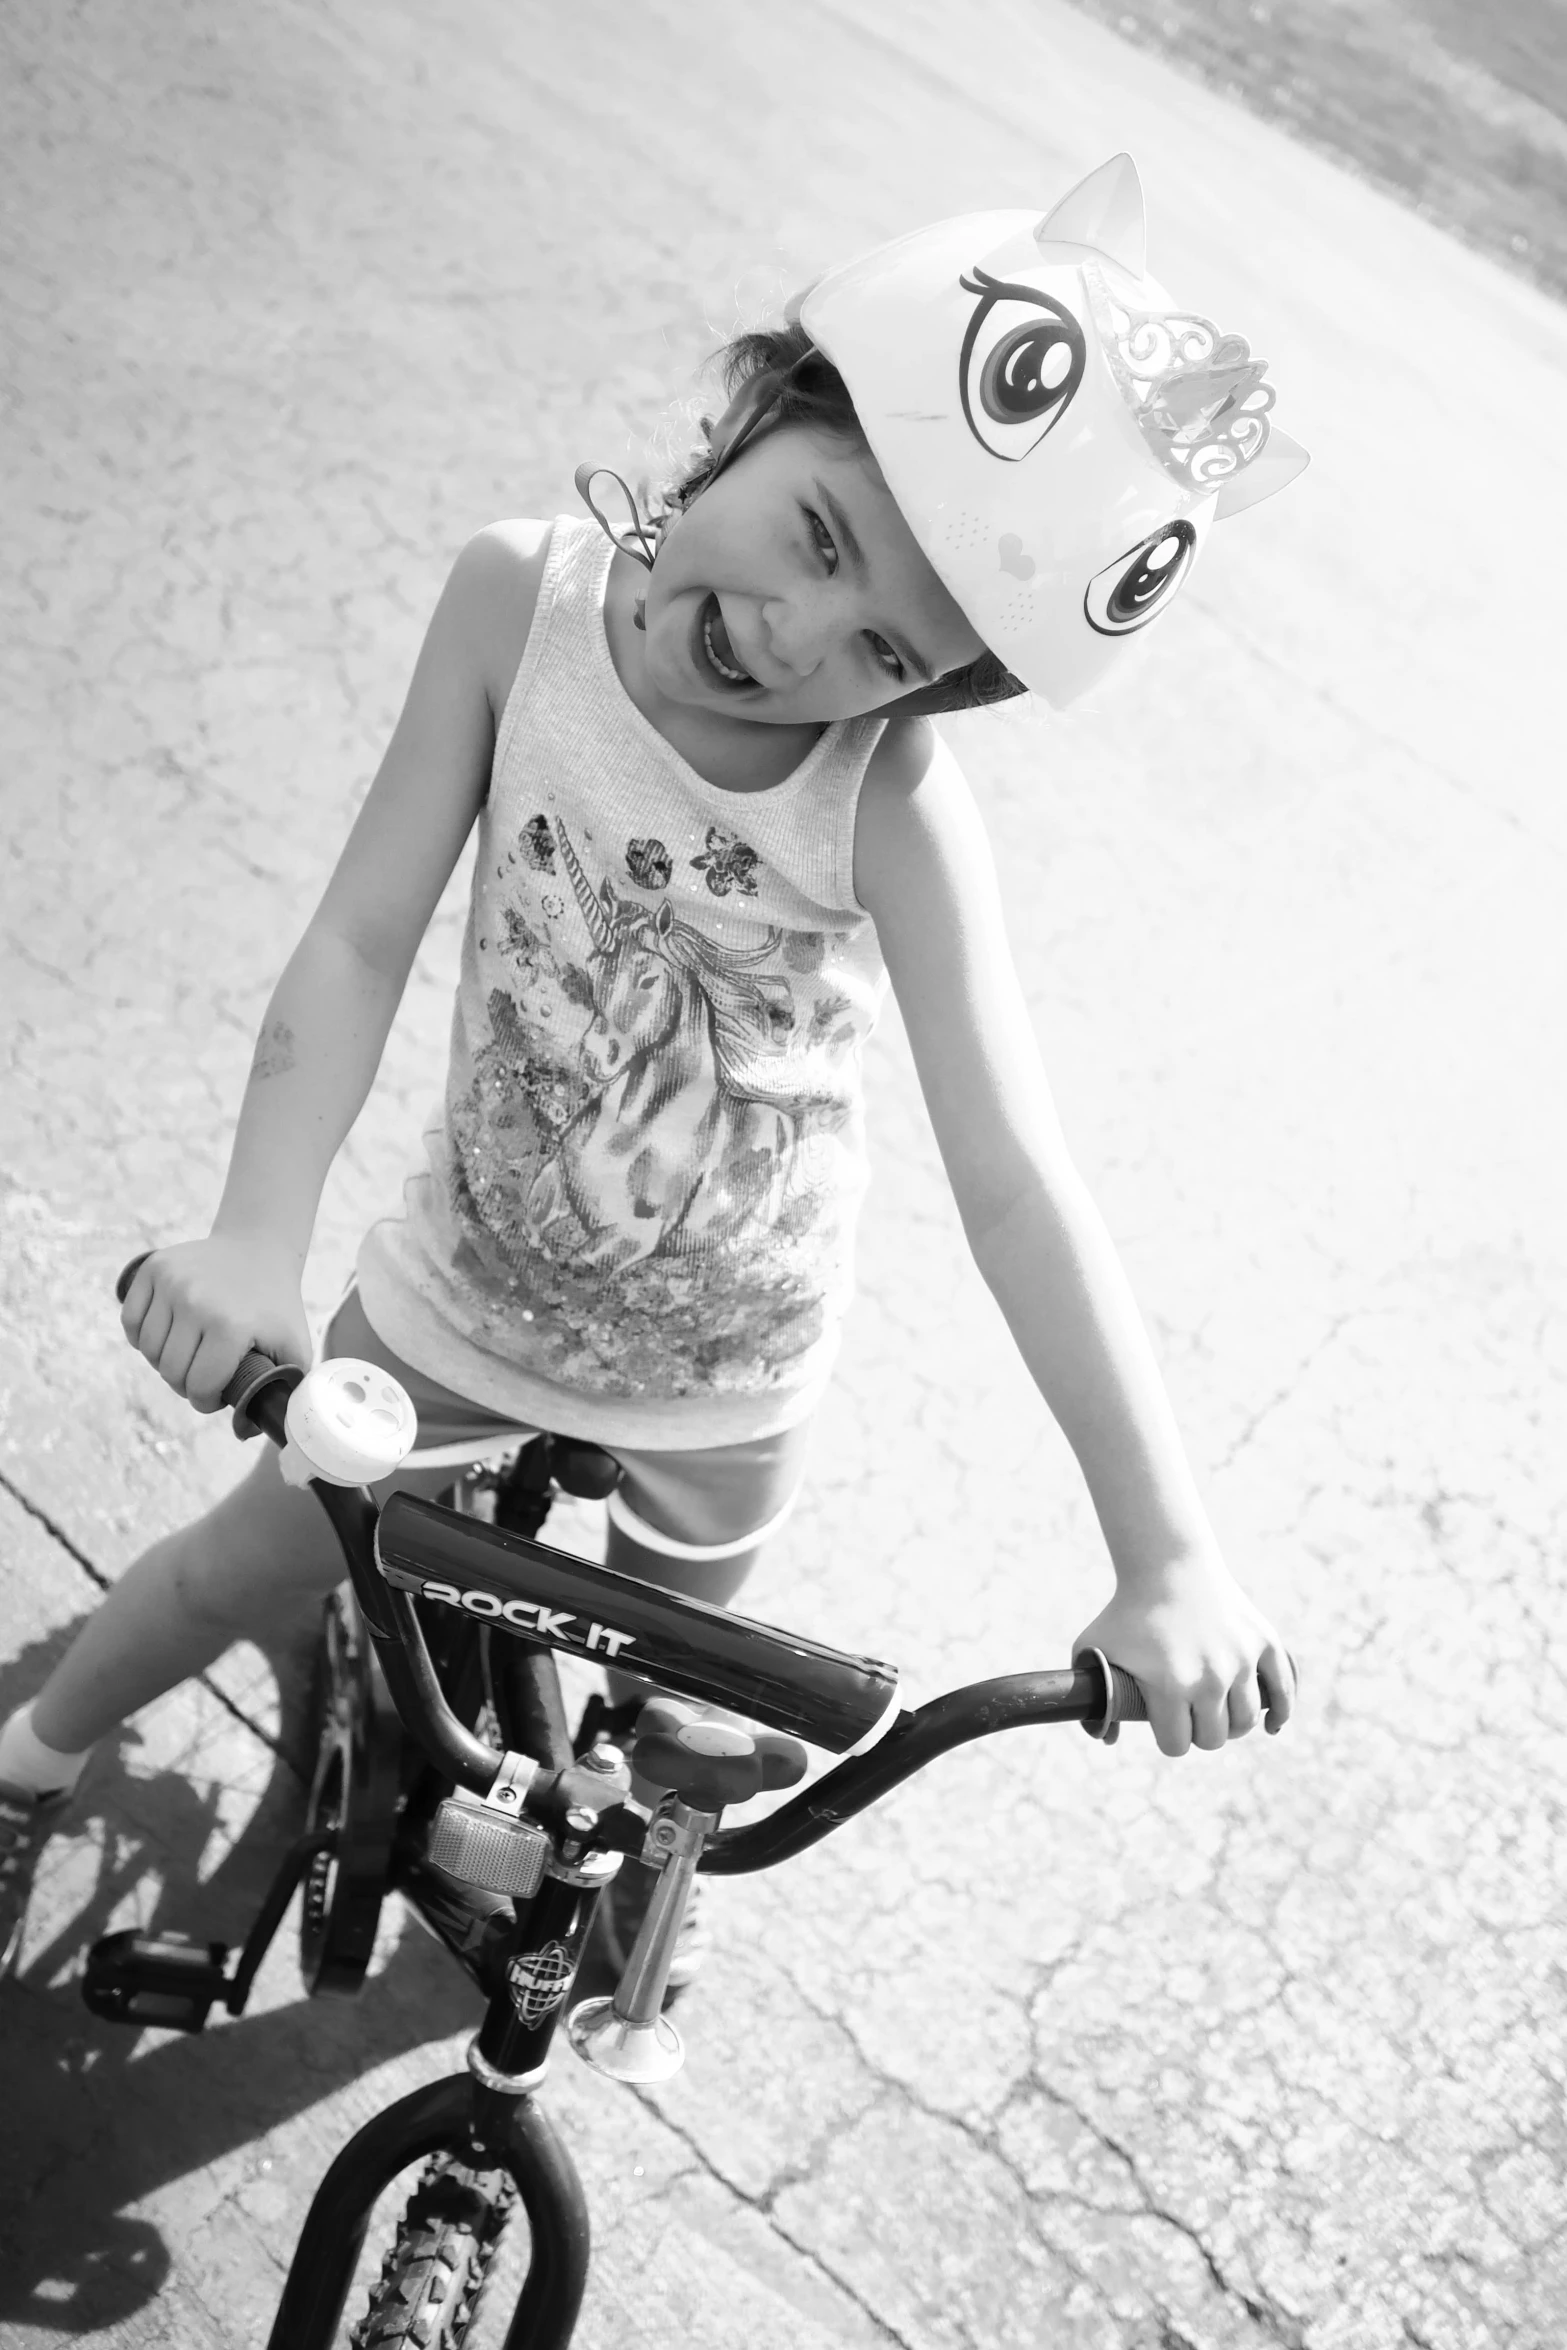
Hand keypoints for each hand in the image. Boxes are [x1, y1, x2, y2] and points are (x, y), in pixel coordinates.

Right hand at [119, 1232, 310, 1412]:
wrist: (257, 1248)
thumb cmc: (275, 1306)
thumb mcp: (294, 1346)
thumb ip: (282, 1393)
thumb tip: (244, 1432)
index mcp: (230, 1325)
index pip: (200, 1386)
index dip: (206, 1401)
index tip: (214, 1397)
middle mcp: (195, 1301)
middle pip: (170, 1371)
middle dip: (185, 1384)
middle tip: (203, 1376)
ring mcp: (170, 1282)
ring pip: (147, 1350)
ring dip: (163, 1361)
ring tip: (188, 1356)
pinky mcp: (152, 1269)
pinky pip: (131, 1321)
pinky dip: (142, 1337)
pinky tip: (166, 1336)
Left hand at [1073, 1549, 1295, 1758]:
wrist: (1168, 1567)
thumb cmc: (1127, 1612)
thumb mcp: (1093, 1648)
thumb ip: (1091, 1696)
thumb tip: (1106, 1739)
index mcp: (1168, 1684)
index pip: (1177, 1744)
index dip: (1170, 1738)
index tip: (1167, 1724)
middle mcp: (1209, 1676)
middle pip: (1214, 1738)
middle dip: (1200, 1732)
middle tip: (1191, 1714)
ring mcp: (1240, 1659)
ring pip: (1245, 1722)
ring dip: (1231, 1722)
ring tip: (1217, 1710)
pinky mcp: (1265, 1642)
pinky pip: (1283, 1691)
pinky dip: (1280, 1712)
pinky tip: (1271, 1724)